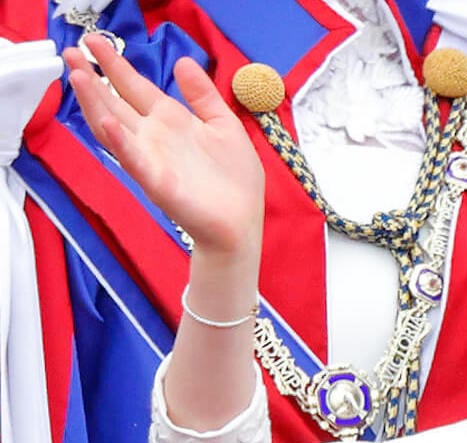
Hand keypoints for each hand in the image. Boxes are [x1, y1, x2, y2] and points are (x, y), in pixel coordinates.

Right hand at [64, 35, 264, 259]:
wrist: (241, 223)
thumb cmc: (235, 179)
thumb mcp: (224, 125)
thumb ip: (203, 96)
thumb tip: (182, 62)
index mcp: (171, 121)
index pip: (135, 87)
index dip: (115, 64)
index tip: (93, 40)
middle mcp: (154, 137)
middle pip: (115, 102)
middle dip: (92, 78)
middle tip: (70, 50)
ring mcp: (152, 159)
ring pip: (114, 126)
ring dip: (95, 102)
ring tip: (79, 75)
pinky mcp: (157, 182)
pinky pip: (134, 160)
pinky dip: (121, 142)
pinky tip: (108, 123)